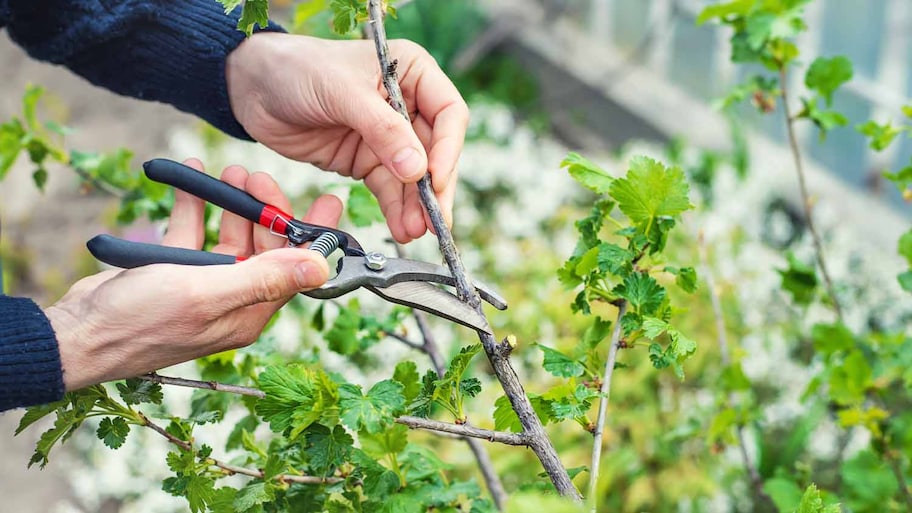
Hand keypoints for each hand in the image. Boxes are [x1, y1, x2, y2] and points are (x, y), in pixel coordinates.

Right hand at [45, 159, 342, 390]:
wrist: (76, 334)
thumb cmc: (139, 321)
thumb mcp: (207, 294)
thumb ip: (263, 278)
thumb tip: (321, 267)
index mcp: (249, 312)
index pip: (295, 270)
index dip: (313, 234)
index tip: (329, 199)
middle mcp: (233, 300)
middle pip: (265, 249)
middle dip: (267, 210)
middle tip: (259, 176)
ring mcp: (204, 286)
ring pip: (231, 237)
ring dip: (233, 203)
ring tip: (231, 171)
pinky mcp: (174, 272)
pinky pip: (194, 233)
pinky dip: (195, 206)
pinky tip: (191, 177)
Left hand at [226, 33, 467, 242]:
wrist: (252, 87)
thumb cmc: (297, 69)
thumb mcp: (341, 92)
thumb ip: (382, 130)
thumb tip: (418, 170)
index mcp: (412, 72)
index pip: (448, 114)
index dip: (447, 149)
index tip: (434, 178)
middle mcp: (407, 104)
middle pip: (436, 152)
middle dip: (436, 188)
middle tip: (437, 220)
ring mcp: (388, 136)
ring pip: (414, 177)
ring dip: (417, 207)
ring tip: (416, 232)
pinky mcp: (366, 160)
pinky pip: (389, 189)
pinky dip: (396, 210)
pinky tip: (402, 229)